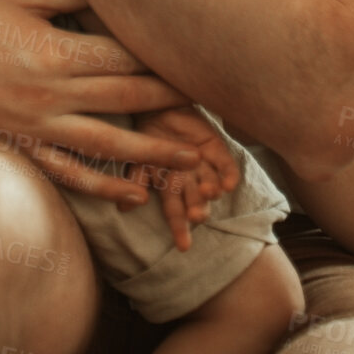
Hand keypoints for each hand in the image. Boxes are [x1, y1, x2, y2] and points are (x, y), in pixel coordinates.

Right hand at [0, 0, 202, 205]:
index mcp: (55, 50)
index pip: (123, 60)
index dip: (161, 63)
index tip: (195, 64)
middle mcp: (51, 92)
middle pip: (126, 102)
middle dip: (171, 107)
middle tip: (212, 112)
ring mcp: (36, 124)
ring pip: (108, 144)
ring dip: (153, 154)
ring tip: (190, 161)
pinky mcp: (21, 144)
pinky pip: (69, 172)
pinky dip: (104, 186)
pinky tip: (134, 194)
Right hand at [131, 106, 241, 251]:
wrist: (160, 106)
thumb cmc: (147, 135)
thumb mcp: (138, 158)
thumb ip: (134, 181)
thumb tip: (122, 208)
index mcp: (170, 186)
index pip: (176, 212)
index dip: (180, 228)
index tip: (183, 247)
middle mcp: (189, 180)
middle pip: (196, 201)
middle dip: (198, 210)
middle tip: (196, 215)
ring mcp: (203, 166)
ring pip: (211, 185)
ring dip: (211, 191)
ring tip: (209, 193)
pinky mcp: (216, 150)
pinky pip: (226, 166)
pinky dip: (229, 175)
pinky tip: (230, 185)